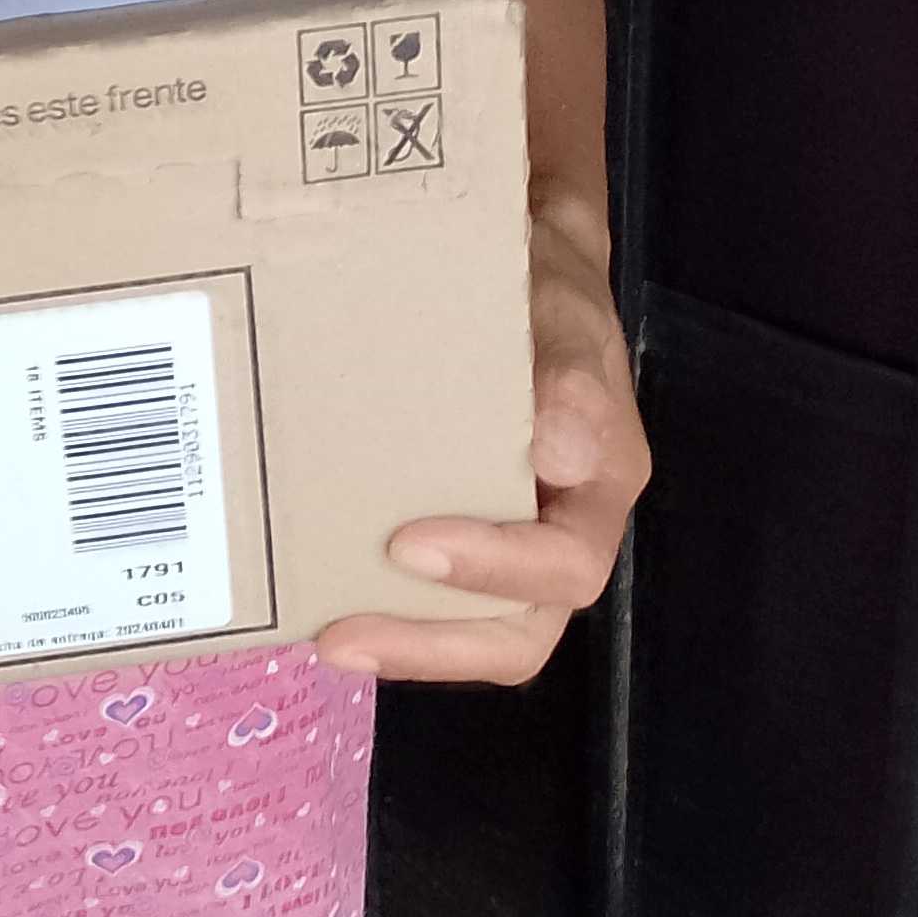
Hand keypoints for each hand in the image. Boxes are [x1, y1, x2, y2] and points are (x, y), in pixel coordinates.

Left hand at [315, 199, 649, 684]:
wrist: (517, 270)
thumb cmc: (545, 290)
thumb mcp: (561, 311)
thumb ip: (568, 374)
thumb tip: (560, 451)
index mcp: (600, 485)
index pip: (565, 565)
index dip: (494, 570)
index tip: (407, 545)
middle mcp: (561, 532)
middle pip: (519, 632)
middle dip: (432, 646)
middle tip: (340, 637)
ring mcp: (509, 546)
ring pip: (473, 631)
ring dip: (401, 641)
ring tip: (322, 633)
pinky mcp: (457, 539)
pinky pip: (431, 598)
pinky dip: (383, 605)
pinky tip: (317, 595)